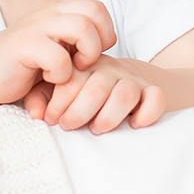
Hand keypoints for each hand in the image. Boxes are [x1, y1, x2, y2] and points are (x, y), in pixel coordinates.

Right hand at [0, 0, 115, 107]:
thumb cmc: (27, 66)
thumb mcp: (59, 51)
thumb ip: (82, 46)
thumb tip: (113, 46)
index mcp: (59, 11)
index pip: (97, 8)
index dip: (104, 33)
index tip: (91, 56)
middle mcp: (49, 14)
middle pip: (94, 11)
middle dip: (98, 43)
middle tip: (84, 64)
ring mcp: (36, 27)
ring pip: (81, 27)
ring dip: (85, 54)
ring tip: (71, 71)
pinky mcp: (23, 47)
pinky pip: (57, 56)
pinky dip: (61, 74)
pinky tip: (50, 79)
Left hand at [28, 55, 166, 132]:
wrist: (124, 76)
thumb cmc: (82, 88)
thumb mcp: (58, 88)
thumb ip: (42, 97)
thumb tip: (37, 115)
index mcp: (84, 64)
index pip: (73, 79)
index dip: (60, 103)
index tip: (52, 119)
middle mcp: (110, 69)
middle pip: (98, 87)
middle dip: (80, 111)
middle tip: (69, 126)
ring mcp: (132, 80)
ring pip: (126, 93)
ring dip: (109, 116)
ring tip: (97, 129)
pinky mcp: (153, 90)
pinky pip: (156, 98)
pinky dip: (146, 114)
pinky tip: (133, 125)